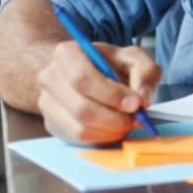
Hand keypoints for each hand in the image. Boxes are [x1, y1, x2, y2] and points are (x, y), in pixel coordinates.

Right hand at [36, 41, 160, 143]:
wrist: (89, 74)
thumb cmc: (112, 65)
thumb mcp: (135, 59)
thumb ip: (146, 73)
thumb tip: (142, 99)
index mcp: (67, 53)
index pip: (83, 77)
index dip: (111, 94)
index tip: (135, 104)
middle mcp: (50, 78)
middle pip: (82, 108)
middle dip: (114, 118)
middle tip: (136, 119)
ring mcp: (47, 103)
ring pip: (79, 128)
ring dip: (110, 130)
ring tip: (127, 122)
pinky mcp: (52, 124)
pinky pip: (78, 139)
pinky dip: (102, 138)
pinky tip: (114, 128)